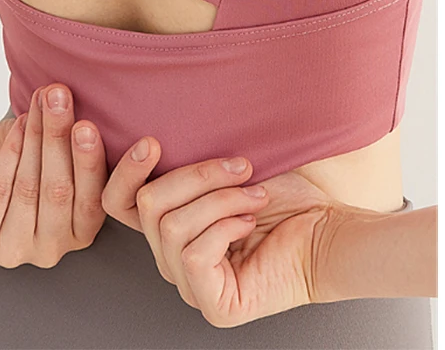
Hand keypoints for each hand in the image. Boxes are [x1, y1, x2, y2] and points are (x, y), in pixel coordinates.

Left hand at [0, 83, 108, 267]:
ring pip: (29, 188)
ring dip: (35, 139)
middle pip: (59, 191)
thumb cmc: (16, 158)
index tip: (87, 125)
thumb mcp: (48, 148)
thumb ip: (64, 134)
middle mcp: (51, 250)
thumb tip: (64, 95)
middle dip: (59, 139)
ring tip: (41, 103)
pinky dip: (10, 153)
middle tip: (60, 100)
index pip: (93, 201)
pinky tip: (17, 126)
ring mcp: (14, 251)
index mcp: (79, 232)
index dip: (90, 162)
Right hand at [101, 136, 334, 326]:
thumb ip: (183, 161)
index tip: (152, 142)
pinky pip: (194, 255)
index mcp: (166, 224)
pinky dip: (225, 227)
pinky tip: (250, 223)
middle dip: (198, 176)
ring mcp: (190, 286)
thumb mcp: (221, 167)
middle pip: (148, 204)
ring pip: (172, 226)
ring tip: (255, 195)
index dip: (125, 171)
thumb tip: (151, 138)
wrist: (327, 226)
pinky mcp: (214, 305)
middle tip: (242, 167)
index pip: (117, 202)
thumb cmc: (281, 195)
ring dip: (221, 199)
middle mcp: (170, 258)